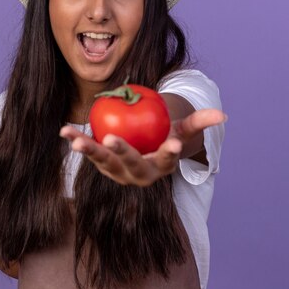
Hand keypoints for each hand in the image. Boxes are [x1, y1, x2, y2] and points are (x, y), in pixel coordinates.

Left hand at [59, 108, 225, 186]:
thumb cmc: (165, 137)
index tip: (173, 144)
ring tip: (75, 141)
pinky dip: (77, 142)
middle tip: (112, 140)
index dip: (170, 153)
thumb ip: (198, 123)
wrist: (144, 152)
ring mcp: (117, 172)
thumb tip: (223, 114)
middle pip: (130, 164)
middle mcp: (138, 174)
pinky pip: (89, 152)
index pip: (167, 159)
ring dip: (89, 151)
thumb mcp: (181, 130)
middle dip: (122, 153)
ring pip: (104, 161)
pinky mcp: (102, 164)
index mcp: (161, 167)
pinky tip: (65, 132)